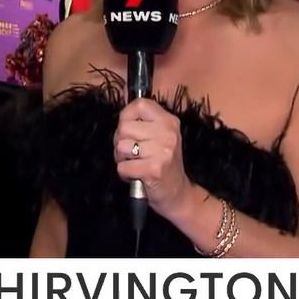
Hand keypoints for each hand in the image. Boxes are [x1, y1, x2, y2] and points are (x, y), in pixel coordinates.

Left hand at [114, 98, 194, 219]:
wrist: (177, 194)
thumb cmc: (162, 163)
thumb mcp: (160, 137)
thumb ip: (143, 123)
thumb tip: (122, 117)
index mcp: (169, 121)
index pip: (139, 104)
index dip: (126, 116)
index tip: (129, 130)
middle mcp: (168, 133)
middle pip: (124, 127)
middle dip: (120, 142)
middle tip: (132, 153)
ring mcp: (163, 151)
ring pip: (121, 147)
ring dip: (122, 159)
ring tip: (135, 163)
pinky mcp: (154, 170)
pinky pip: (123, 167)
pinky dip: (125, 174)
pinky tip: (137, 175)